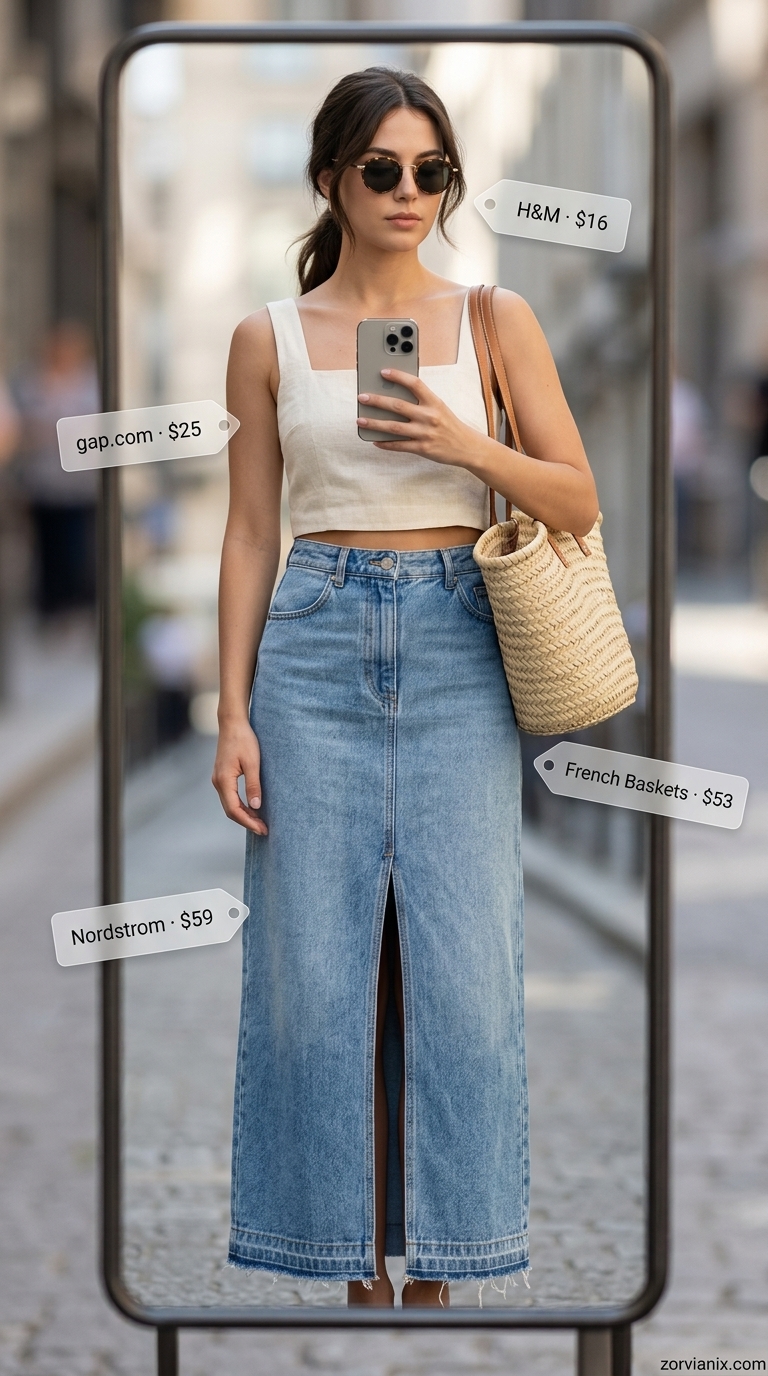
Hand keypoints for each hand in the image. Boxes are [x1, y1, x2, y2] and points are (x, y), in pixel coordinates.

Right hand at [212, 719, 267, 835]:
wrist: (232, 723)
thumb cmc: (244, 740)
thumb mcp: (253, 762)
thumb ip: (254, 785)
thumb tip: (256, 807)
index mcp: (224, 780)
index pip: (234, 809)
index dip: (249, 822)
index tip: (263, 829)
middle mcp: (218, 782)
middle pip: (230, 810)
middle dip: (247, 822)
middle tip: (264, 830)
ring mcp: (218, 779)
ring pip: (230, 804)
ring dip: (244, 815)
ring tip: (260, 822)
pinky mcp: (222, 776)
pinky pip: (230, 797)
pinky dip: (240, 806)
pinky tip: (252, 808)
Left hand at [357, 369, 485, 467]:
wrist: (467, 447)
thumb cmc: (449, 425)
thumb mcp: (439, 408)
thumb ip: (421, 402)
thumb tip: (394, 396)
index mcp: (434, 402)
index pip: (415, 384)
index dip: (398, 376)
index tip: (383, 372)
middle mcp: (429, 416)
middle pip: (398, 405)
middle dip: (377, 401)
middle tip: (362, 397)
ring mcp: (425, 433)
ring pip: (394, 427)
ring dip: (374, 423)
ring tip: (360, 420)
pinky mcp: (423, 449)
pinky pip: (399, 446)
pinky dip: (385, 443)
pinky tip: (374, 440)